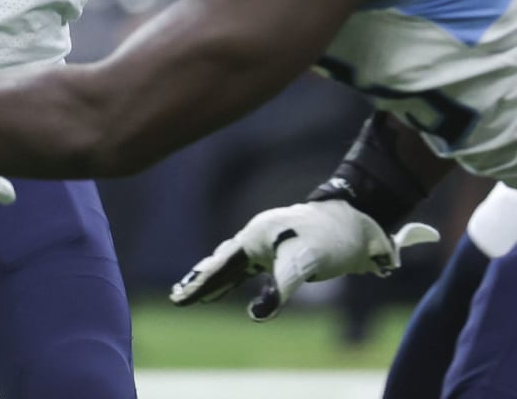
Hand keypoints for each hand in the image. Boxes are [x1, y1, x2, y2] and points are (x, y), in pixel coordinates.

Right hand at [169, 199, 438, 320]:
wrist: (358, 222)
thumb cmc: (330, 238)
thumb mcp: (305, 263)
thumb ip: (280, 288)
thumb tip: (256, 315)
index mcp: (256, 236)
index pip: (221, 265)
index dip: (201, 283)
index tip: (180, 297)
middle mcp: (257, 239)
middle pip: (221, 263)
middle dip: (200, 281)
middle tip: (178, 298)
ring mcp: (268, 246)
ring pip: (233, 267)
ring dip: (215, 282)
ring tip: (196, 294)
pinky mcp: (282, 254)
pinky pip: (249, 271)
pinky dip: (234, 281)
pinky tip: (231, 293)